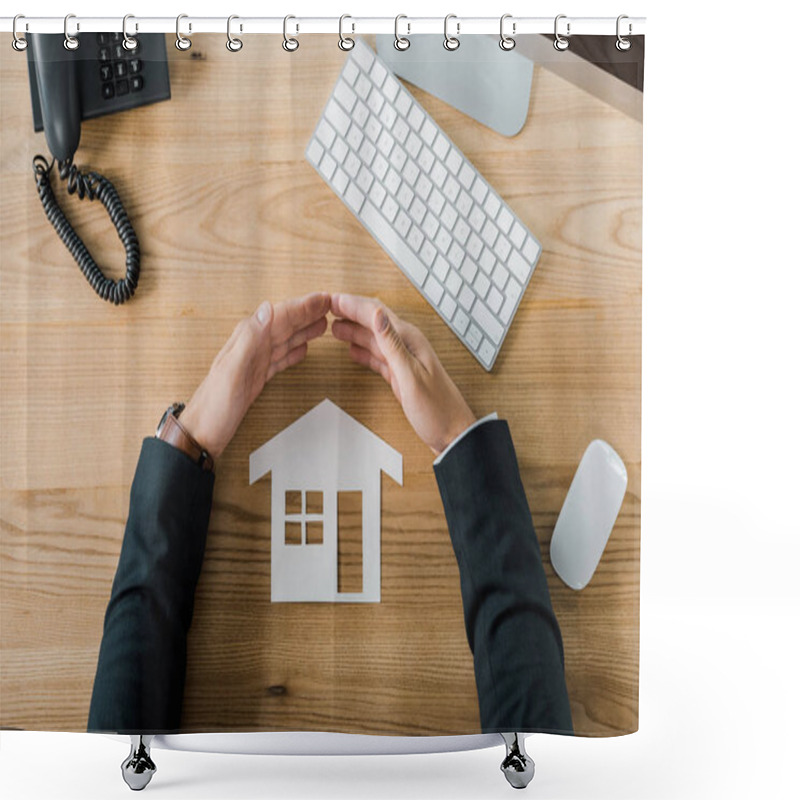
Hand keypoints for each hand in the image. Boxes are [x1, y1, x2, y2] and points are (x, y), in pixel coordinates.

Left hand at [180, 292, 330, 459]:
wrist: (202, 434)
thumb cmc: (214, 406)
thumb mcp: (232, 370)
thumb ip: (250, 338)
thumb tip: (267, 308)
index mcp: (247, 341)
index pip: (280, 316)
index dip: (303, 306)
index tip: (323, 298)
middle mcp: (252, 348)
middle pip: (285, 324)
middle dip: (307, 313)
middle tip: (329, 304)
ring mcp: (255, 363)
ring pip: (286, 340)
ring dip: (304, 330)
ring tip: (322, 323)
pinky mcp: (257, 378)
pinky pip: (281, 359)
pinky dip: (295, 352)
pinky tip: (303, 350)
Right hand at [330, 293, 475, 454]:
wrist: (452, 433)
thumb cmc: (436, 409)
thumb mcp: (410, 375)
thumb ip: (392, 344)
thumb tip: (378, 314)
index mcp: (409, 341)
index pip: (376, 313)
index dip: (352, 305)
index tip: (331, 300)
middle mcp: (406, 346)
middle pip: (373, 322)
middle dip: (350, 313)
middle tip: (327, 308)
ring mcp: (403, 360)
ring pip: (373, 339)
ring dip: (353, 331)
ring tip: (333, 326)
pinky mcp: (400, 375)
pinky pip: (378, 357)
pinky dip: (363, 352)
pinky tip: (352, 351)